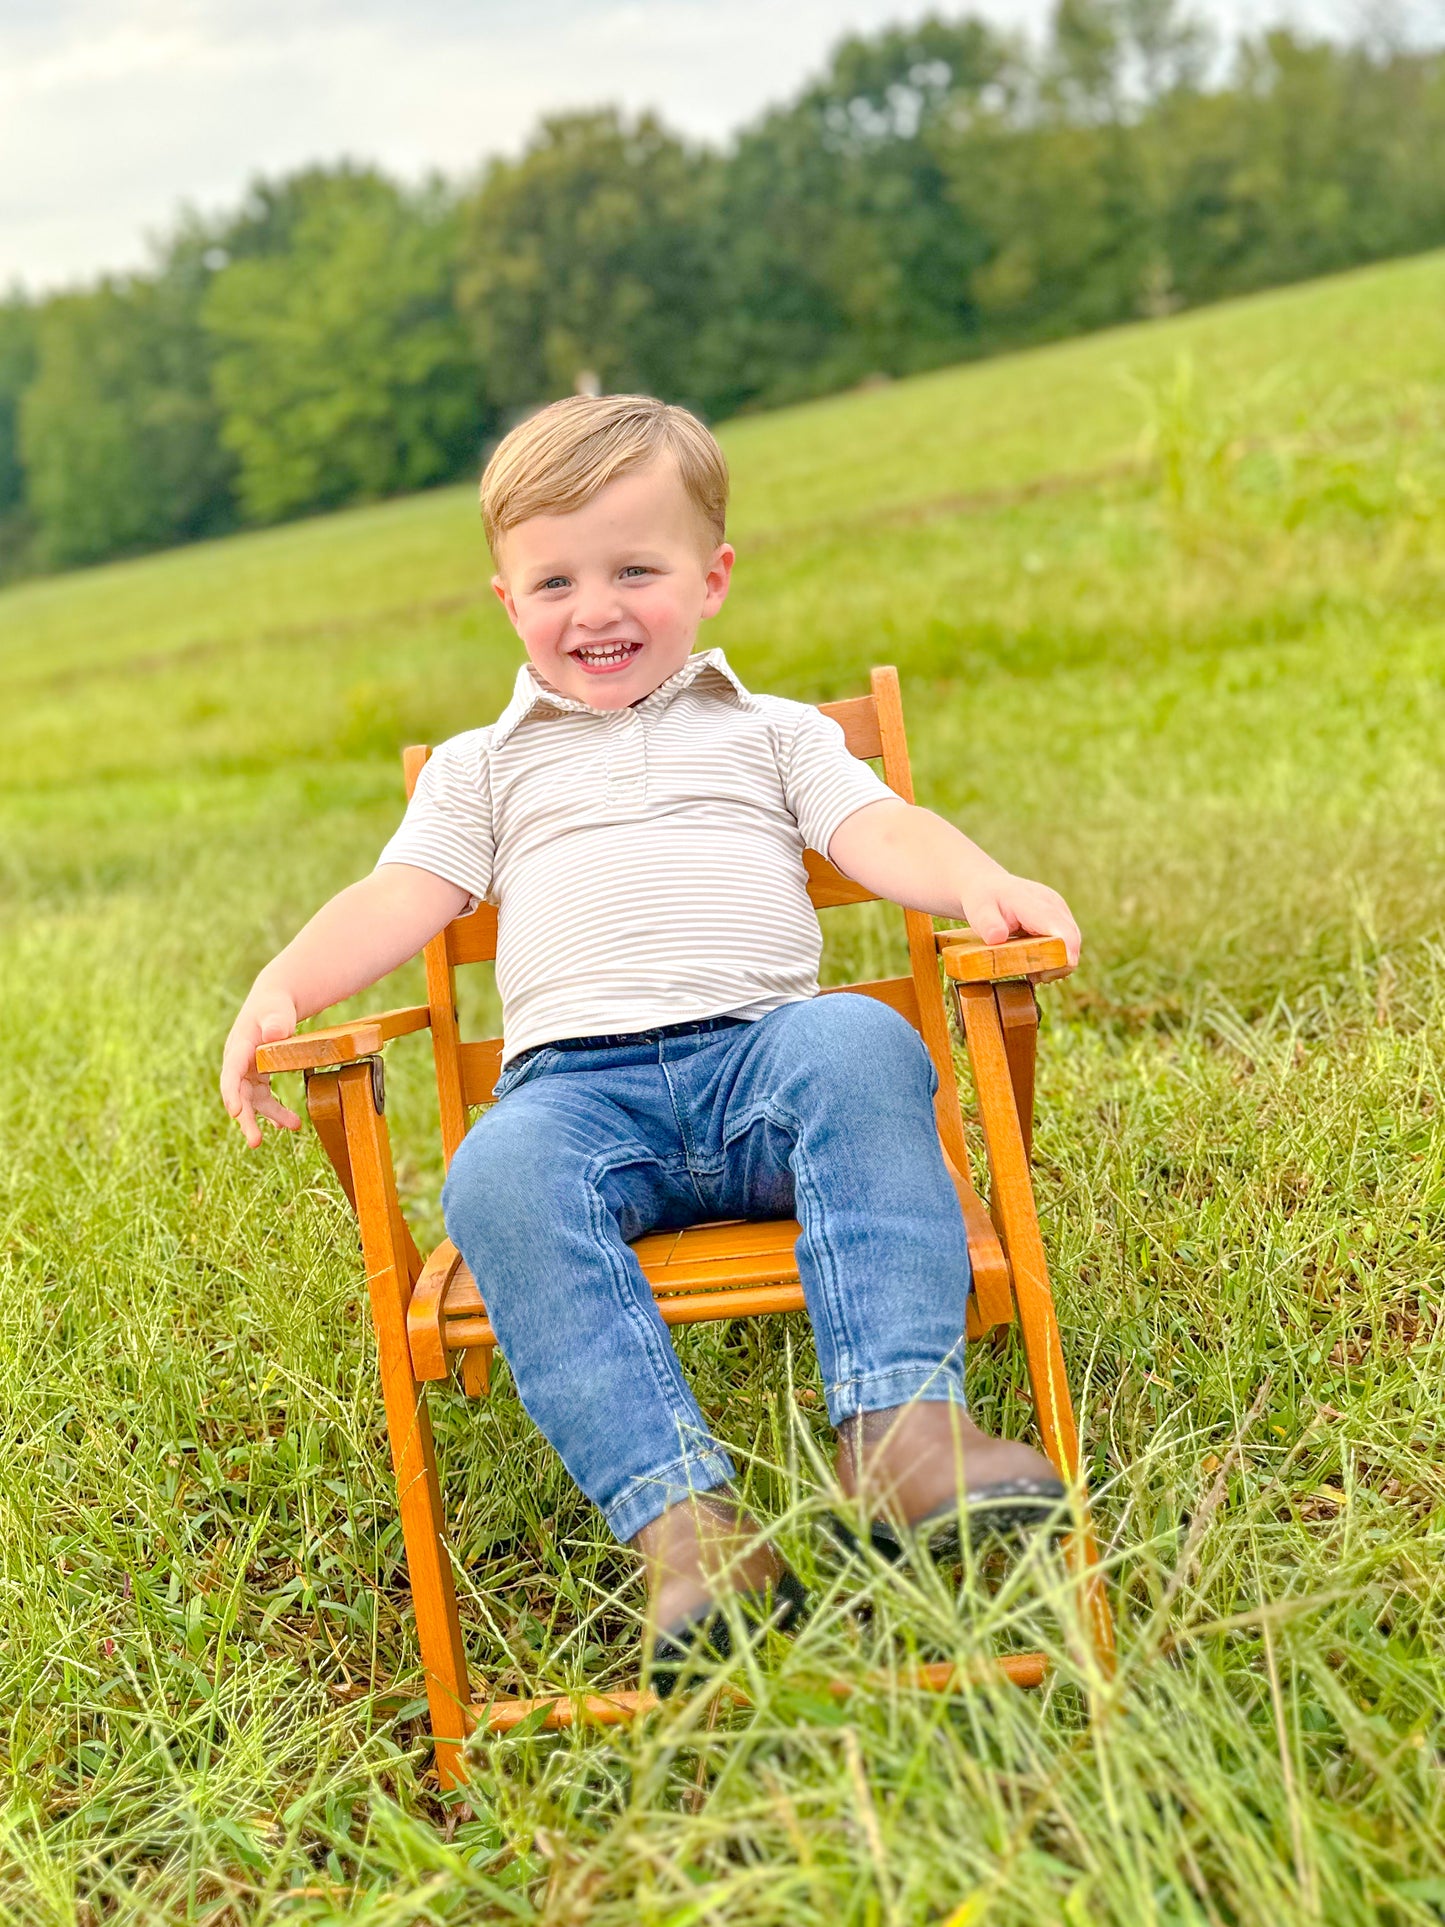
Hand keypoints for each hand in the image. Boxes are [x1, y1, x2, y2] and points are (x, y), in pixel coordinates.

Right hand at [220, 987, 301, 1147]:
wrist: (274, 1004)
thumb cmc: (274, 1005)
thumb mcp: (276, 1011)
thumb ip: (275, 1022)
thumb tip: (274, 1034)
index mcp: (238, 1047)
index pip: (231, 1073)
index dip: (232, 1094)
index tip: (236, 1112)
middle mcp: (238, 1063)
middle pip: (238, 1094)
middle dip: (246, 1119)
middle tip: (255, 1142)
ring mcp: (247, 1071)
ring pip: (254, 1100)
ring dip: (270, 1116)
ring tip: (293, 1127)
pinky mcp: (258, 1076)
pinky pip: (265, 1098)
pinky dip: (277, 1111)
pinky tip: (291, 1124)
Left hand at [959, 868, 1080, 973]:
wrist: (987, 886)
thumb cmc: (982, 900)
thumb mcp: (977, 911)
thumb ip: (987, 924)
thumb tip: (997, 937)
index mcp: (1033, 902)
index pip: (1060, 929)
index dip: (1064, 954)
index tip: (1050, 974)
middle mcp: (1053, 904)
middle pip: (1071, 939)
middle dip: (1058, 964)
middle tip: (1034, 978)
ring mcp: (1059, 909)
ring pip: (1071, 942)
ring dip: (1057, 962)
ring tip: (1033, 972)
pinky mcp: (1060, 917)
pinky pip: (1067, 940)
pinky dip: (1056, 955)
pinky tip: (1037, 963)